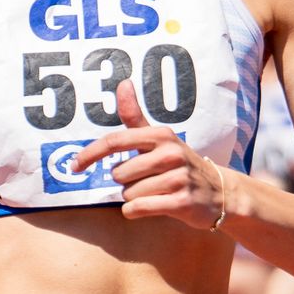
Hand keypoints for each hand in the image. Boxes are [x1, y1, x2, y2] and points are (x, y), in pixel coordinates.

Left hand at [72, 80, 229, 229]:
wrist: (219, 193)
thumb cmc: (179, 164)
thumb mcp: (160, 139)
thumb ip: (135, 116)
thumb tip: (123, 82)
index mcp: (161, 135)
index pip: (115, 142)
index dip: (90, 154)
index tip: (75, 166)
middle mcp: (170, 153)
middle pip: (119, 174)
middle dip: (126, 182)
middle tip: (147, 180)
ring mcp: (178, 178)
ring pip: (128, 194)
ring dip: (134, 197)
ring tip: (156, 192)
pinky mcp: (181, 202)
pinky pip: (138, 208)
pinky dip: (137, 211)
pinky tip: (154, 205)